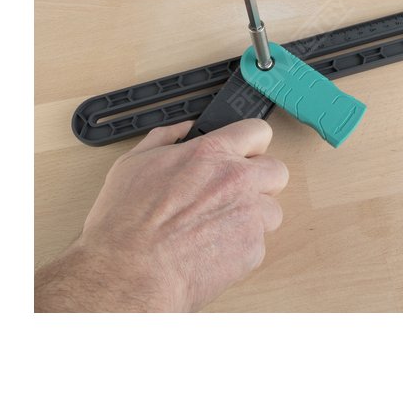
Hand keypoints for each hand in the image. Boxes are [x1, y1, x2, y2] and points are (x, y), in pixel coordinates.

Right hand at [34, 119, 287, 311]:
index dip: (251, 143)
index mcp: (212, 153)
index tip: (246, 152)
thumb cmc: (125, 224)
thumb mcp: (134, 163)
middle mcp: (238, 180)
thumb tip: (182, 129)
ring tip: (218, 227)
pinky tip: (212, 250)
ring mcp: (249, 216)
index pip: (257, 131)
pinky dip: (241, 247)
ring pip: (271, 210)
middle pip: (277, 171)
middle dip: (260, 181)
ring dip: (252, 217)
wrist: (130, 273)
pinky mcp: (253, 250)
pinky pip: (259, 243)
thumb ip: (165, 138)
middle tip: (233, 194)